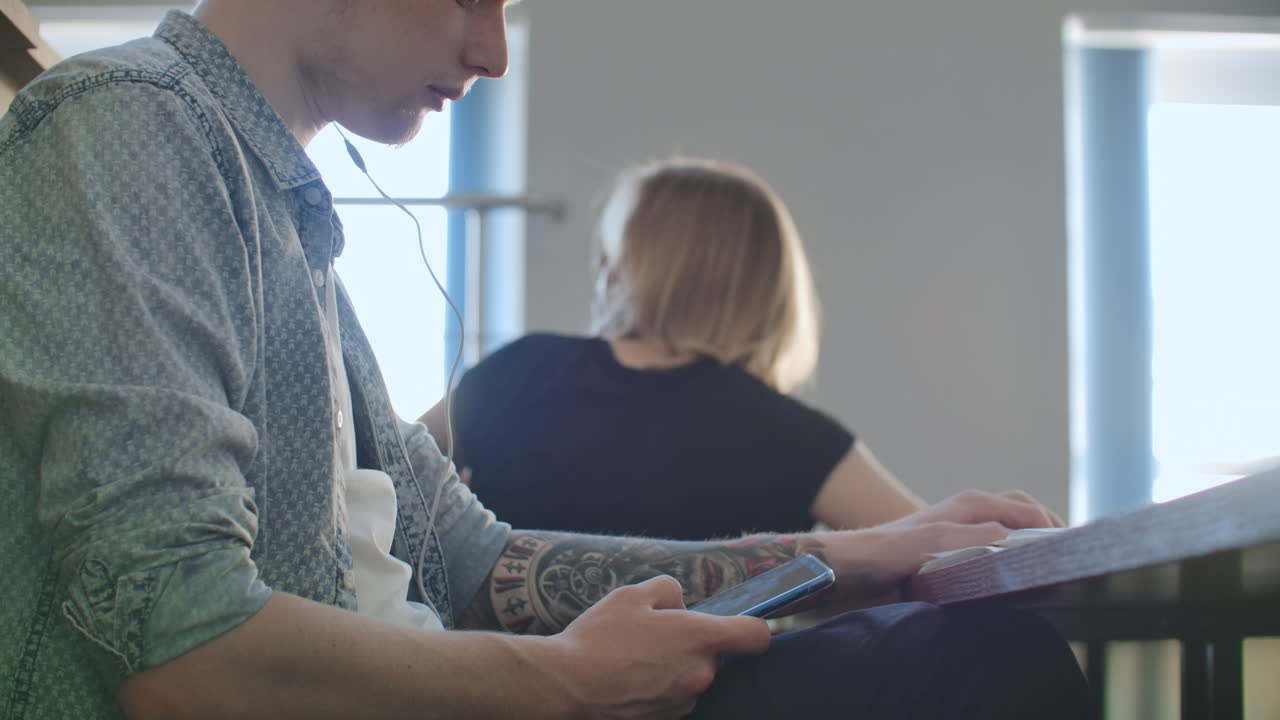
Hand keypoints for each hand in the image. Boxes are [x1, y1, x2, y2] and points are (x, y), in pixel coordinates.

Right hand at [538, 575, 770, 719]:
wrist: (567, 685)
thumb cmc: (600, 637)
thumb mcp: (632, 595)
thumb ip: (668, 590)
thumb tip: (680, 605)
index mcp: (700, 639)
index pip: (756, 636)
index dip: (751, 627)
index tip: (738, 625)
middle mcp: (700, 675)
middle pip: (713, 655)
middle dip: (690, 644)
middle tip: (652, 635)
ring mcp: (684, 702)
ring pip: (690, 676)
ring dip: (673, 666)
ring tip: (632, 658)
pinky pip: (672, 696)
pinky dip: (658, 686)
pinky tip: (628, 677)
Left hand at [821, 489, 1064, 605]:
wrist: (853, 569)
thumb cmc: (887, 552)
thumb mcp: (932, 543)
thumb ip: (973, 537)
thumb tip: (1014, 536)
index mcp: (971, 504)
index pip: (1027, 509)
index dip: (1052, 527)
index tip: (1073, 551)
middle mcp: (971, 514)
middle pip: (1024, 511)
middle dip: (1048, 528)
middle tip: (1066, 558)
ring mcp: (965, 531)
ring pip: (1012, 529)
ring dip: (1032, 542)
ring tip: (1050, 568)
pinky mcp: (957, 551)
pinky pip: (996, 548)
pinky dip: (1014, 557)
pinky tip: (1019, 579)